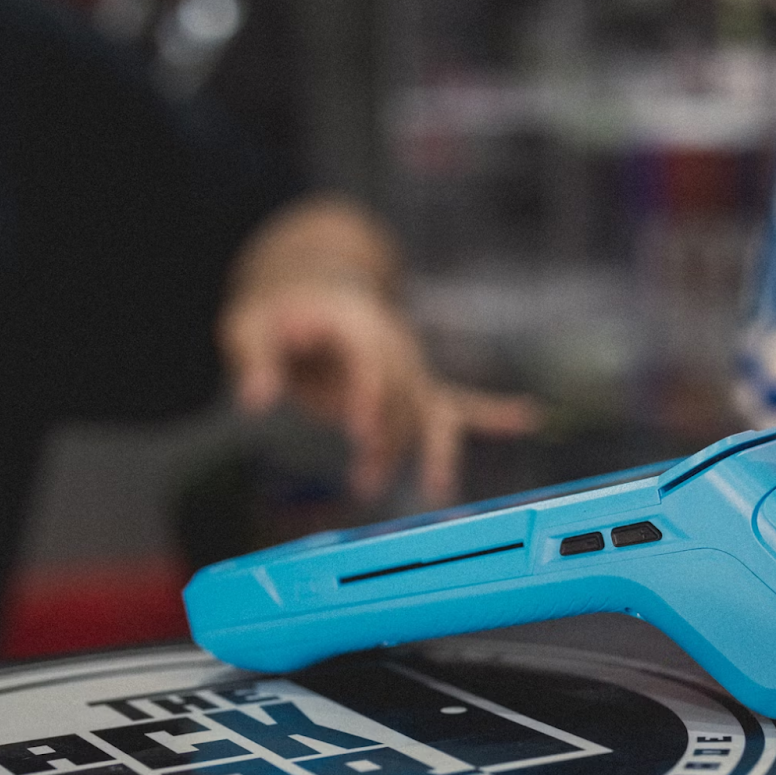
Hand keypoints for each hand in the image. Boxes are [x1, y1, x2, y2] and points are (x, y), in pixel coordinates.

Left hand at [218, 197, 539, 505]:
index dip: (368, 395)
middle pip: (404, 395)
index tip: (359, 432)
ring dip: (433, 451)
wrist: (316, 283)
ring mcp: (410, 367)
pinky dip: (493, 412)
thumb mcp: (248, 328)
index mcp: (354, 324)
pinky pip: (461, 401)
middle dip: (390, 438)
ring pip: (432, 410)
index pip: (370, 362)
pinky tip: (526, 417)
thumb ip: (255, 362)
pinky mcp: (417, 385)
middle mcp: (393, 345)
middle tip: (365, 480)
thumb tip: (256, 403)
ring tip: (438, 491)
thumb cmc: (277, 311)